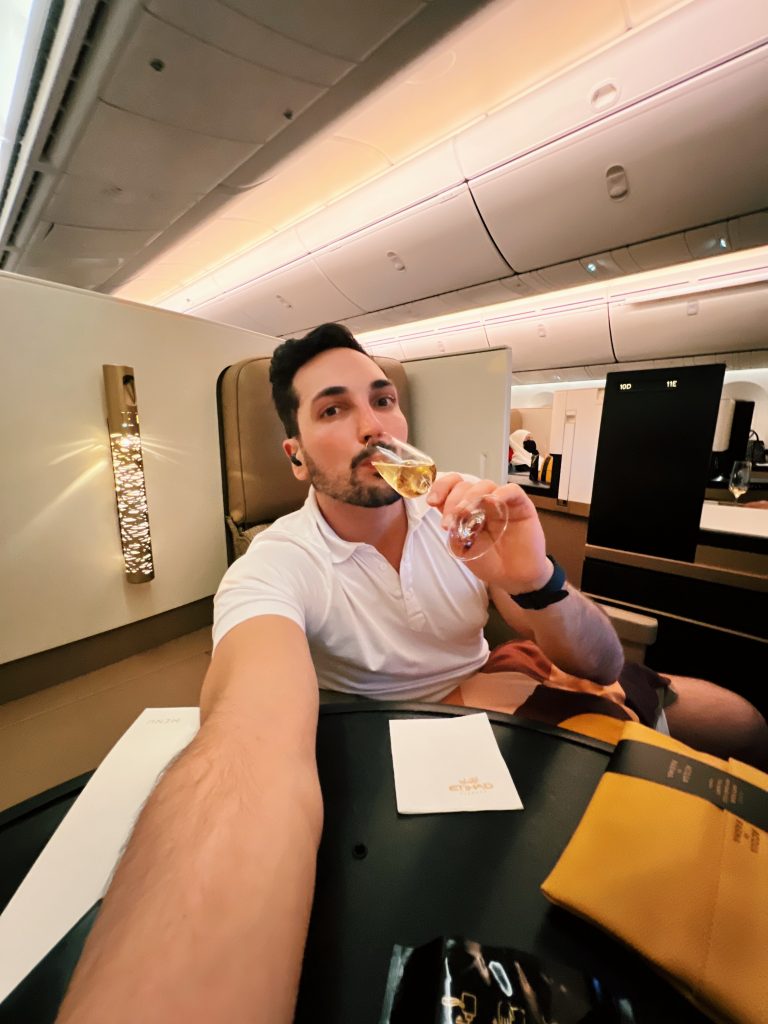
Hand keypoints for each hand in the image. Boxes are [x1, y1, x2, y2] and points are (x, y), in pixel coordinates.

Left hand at [427, 474, 551, 592]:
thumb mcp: (461, 546)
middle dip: (453, 501)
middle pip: (465, 485)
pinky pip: (511, 490)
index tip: (431, 501)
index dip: (441, 488)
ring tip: (466, 516)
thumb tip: (449, 515)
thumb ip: (454, 528)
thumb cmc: (488, 561)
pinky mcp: (521, 505)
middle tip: (450, 522)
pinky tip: (492, 503)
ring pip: (485, 485)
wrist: (512, 578)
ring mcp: (501, 502)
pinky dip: (500, 494)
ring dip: (471, 498)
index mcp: (466, 508)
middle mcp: (482, 501)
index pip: (452, 486)